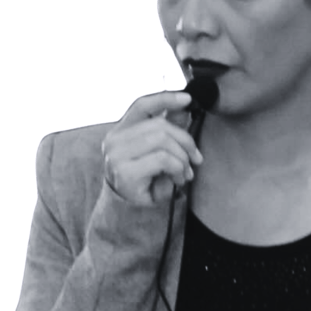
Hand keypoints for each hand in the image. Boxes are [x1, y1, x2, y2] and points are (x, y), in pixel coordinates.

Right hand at [101, 91, 203, 205]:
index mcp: (121, 130)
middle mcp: (114, 140)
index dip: (166, 98)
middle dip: (186, 141)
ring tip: (186, 172)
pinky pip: (162, 159)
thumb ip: (168, 129)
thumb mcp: (160, 151)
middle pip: (160, 125)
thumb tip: (184, 106)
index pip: (142, 105)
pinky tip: (178, 180)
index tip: (188, 99)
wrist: (132, 211)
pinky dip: (178, 169)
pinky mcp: (125, 171)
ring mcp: (117, 155)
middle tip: (196, 158)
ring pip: (162, 140)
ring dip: (182, 158)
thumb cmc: (147, 179)